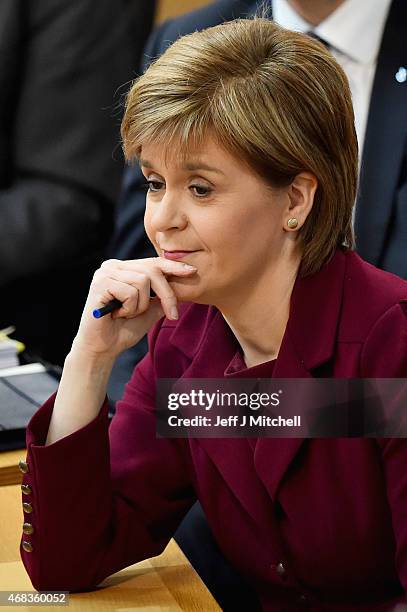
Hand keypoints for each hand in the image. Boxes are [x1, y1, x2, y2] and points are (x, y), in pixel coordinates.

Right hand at [71, 257, 196, 358]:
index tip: (192, 271)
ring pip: (142, 282)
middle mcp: (113, 266)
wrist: (102, 349)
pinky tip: (117, 315)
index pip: (153, 263)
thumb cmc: (123, 330)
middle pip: (152, 271)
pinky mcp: (100, 283)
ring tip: (127, 314)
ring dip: (141, 305)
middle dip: (166, 294)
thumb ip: (162, 297)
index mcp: (124, 268)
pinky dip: (129, 308)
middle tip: (171, 314)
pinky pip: (130, 292)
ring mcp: (105, 273)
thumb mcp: (150, 311)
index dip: (173, 267)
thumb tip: (183, 285)